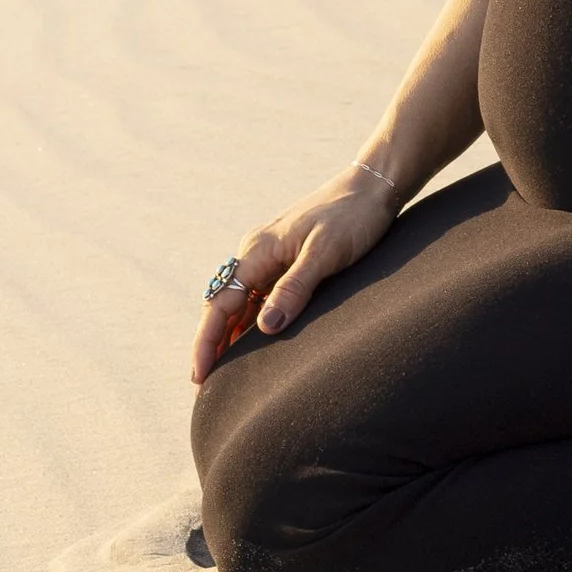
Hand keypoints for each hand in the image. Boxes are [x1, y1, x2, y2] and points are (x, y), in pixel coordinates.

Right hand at [189, 162, 400, 384]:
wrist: (374, 187)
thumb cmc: (354, 216)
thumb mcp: (327, 252)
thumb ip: (295, 287)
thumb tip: (266, 327)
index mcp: (259, 250)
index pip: (220, 303)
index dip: (206, 341)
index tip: (198, 375)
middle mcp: (257, 253)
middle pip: (222, 304)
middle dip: (210, 343)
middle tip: (203, 385)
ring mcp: (271, 256)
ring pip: (239, 302)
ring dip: (228, 334)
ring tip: (222, 374)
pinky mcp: (288, 260)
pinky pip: (259, 296)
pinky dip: (249, 321)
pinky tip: (254, 342)